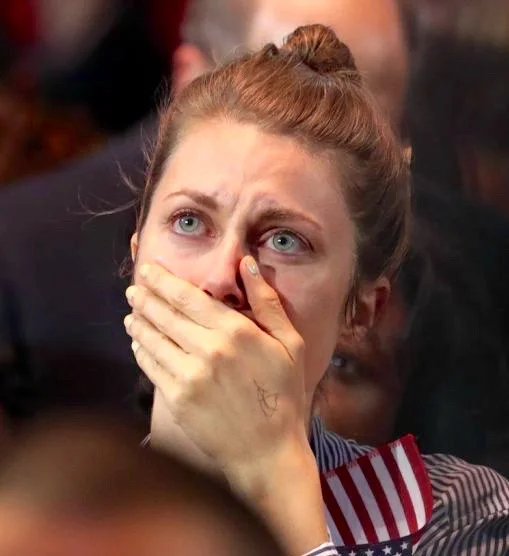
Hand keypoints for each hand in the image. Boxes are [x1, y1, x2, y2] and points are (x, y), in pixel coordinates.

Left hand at [124, 257, 308, 484]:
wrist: (269, 451)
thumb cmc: (284, 394)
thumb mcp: (290, 343)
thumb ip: (266, 301)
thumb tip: (246, 263)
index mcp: (235, 331)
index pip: (187, 296)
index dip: (163, 280)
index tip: (148, 270)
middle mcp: (208, 349)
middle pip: (164, 314)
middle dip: (145, 297)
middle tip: (134, 289)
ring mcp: (188, 376)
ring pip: (152, 339)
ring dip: (138, 322)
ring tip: (130, 314)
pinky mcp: (176, 399)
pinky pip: (151, 366)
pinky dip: (141, 350)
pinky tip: (138, 342)